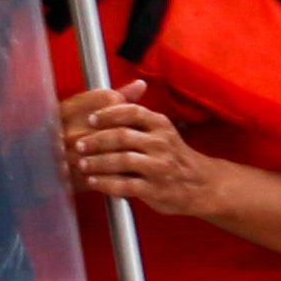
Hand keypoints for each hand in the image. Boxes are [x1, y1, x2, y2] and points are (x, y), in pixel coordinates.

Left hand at [60, 85, 222, 219]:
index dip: (109, 114)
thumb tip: (120, 91)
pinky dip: (106, 184)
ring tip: (82, 164)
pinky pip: (126, 185)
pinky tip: (93, 182)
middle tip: (78, 144)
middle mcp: (160, 143)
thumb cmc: (173, 156)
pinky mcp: (156, 189)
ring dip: (98, 162)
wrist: (202, 184)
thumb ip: (139, 117)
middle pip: (122, 136)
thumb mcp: (162, 131)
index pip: (132, 112)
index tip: (91, 119)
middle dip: (96, 140)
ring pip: (123, 161)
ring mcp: (159, 167)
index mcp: (160, 125)